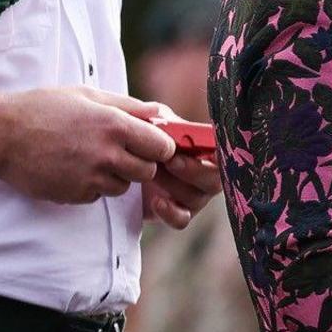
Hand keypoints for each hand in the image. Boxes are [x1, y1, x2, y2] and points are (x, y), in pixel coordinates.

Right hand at [0, 86, 173, 205]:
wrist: (2, 135)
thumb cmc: (44, 109)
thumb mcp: (86, 96)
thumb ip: (128, 106)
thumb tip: (161, 113)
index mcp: (114, 124)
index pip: (162, 147)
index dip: (158, 146)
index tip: (147, 143)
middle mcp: (106, 153)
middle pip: (147, 171)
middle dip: (139, 163)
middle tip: (117, 151)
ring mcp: (91, 177)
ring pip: (124, 186)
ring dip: (115, 176)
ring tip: (88, 156)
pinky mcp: (76, 194)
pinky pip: (99, 195)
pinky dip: (92, 186)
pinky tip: (72, 168)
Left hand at [101, 95, 220, 228]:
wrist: (108, 162)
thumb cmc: (128, 136)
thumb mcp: (137, 120)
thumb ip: (152, 116)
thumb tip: (159, 111)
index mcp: (200, 146)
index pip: (222, 151)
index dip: (219, 153)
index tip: (203, 150)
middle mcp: (201, 172)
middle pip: (216, 179)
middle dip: (194, 170)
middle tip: (169, 161)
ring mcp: (189, 194)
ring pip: (198, 198)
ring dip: (174, 185)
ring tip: (150, 173)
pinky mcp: (173, 211)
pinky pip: (182, 220)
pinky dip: (171, 212)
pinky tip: (155, 201)